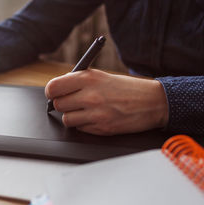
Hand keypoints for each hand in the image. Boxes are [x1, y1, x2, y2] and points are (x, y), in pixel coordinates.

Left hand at [45, 69, 168, 135]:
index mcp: (88, 78)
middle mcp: (90, 96)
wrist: (152, 102)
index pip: (54, 87)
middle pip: (58, 105)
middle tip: (73, 101)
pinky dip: (84, 125)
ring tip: (85, 110)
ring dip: (73, 116)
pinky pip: (80, 128)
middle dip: (63, 104)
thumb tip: (57, 88)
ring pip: (67, 119)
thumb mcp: (101, 76)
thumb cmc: (126, 88)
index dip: (51, 92)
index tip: (54, 93)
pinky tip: (96, 117)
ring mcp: (95, 114)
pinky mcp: (101, 128)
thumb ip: (78, 80)